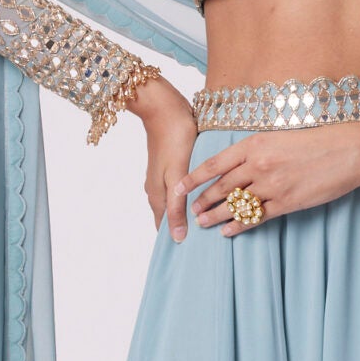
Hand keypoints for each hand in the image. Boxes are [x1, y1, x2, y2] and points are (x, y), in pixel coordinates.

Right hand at [126, 76, 199, 239]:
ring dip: (184, 214)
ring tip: (204, 222)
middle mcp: (155, 189)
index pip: (164, 227)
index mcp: (156, 195)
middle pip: (167, 217)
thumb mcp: (177, 176)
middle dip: (181, 228)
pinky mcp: (169, 165)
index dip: (176, 239)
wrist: (164, 108)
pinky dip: (187, 199)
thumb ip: (176, 207)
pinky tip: (199, 198)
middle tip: (203, 238)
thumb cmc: (173, 140)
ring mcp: (161, 176)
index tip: (193, 252)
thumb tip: (178, 237)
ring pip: (173, 204)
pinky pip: (177, 190)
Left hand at [186, 123, 359, 234]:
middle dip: (203, 200)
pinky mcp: (287, 202)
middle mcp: (259, 165)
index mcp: (255, 144)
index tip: (180, 187)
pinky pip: (256, 217)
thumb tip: (237, 165)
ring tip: (203, 223)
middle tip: (191, 210)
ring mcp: (272, 185)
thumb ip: (257, 150)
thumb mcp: (280, 137)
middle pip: (222, 186)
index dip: (194, 178)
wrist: (349, 150)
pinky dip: (239, 225)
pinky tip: (228, 232)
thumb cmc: (318, 141)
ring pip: (235, 204)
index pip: (215, 163)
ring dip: (216, 215)